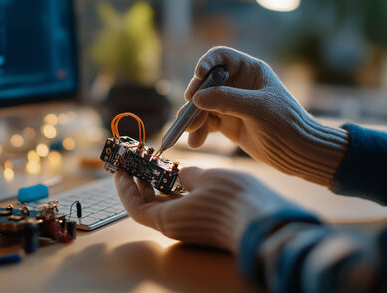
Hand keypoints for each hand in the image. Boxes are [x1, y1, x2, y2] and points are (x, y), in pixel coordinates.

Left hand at [114, 166, 296, 251]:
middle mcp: (176, 227)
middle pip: (148, 204)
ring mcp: (191, 226)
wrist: (267, 222)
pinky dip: (176, 189)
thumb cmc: (233, 200)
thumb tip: (178, 173)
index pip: (134, 206)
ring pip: (166, 204)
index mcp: (168, 220)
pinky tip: (179, 172)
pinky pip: (182, 205)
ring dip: (158, 183)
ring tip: (156, 161)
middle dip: (140, 181)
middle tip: (136, 159)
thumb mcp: (204, 178)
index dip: (124, 186)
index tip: (119, 168)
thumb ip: (185, 174)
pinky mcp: (206, 223)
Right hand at [184, 46, 348, 185]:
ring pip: (203, 105)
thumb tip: (195, 98)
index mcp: (250, 71)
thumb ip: (226, 100)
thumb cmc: (285, 123)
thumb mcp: (257, 108)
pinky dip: (199, 131)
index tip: (199, 75)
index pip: (221, 57)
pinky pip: (206, 123)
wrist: (297, 152)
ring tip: (190, 131)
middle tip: (188, 109)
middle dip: (195, 96)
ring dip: (193, 117)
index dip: (207, 63)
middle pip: (206, 82)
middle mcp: (238, 84)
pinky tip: (196, 141)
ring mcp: (231, 104)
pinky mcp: (227, 124)